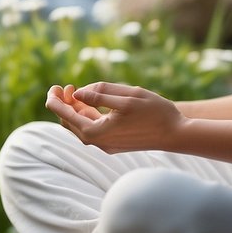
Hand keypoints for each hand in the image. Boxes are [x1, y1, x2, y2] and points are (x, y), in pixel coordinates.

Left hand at [45, 81, 184, 153]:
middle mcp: (99, 143)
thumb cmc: (154, 112)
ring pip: (81, 127)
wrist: (177, 134)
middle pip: (70, 124)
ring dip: (75, 110)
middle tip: (63, 87)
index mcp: (97, 132)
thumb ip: (99, 94)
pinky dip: (86, 116)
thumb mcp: (126, 97)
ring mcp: (106, 145)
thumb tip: (76, 94)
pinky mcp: (114, 144)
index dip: (56, 100)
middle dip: (63, 104)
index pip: (66, 116)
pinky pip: (92, 130)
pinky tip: (88, 103)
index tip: (53, 87)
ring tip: (73, 91)